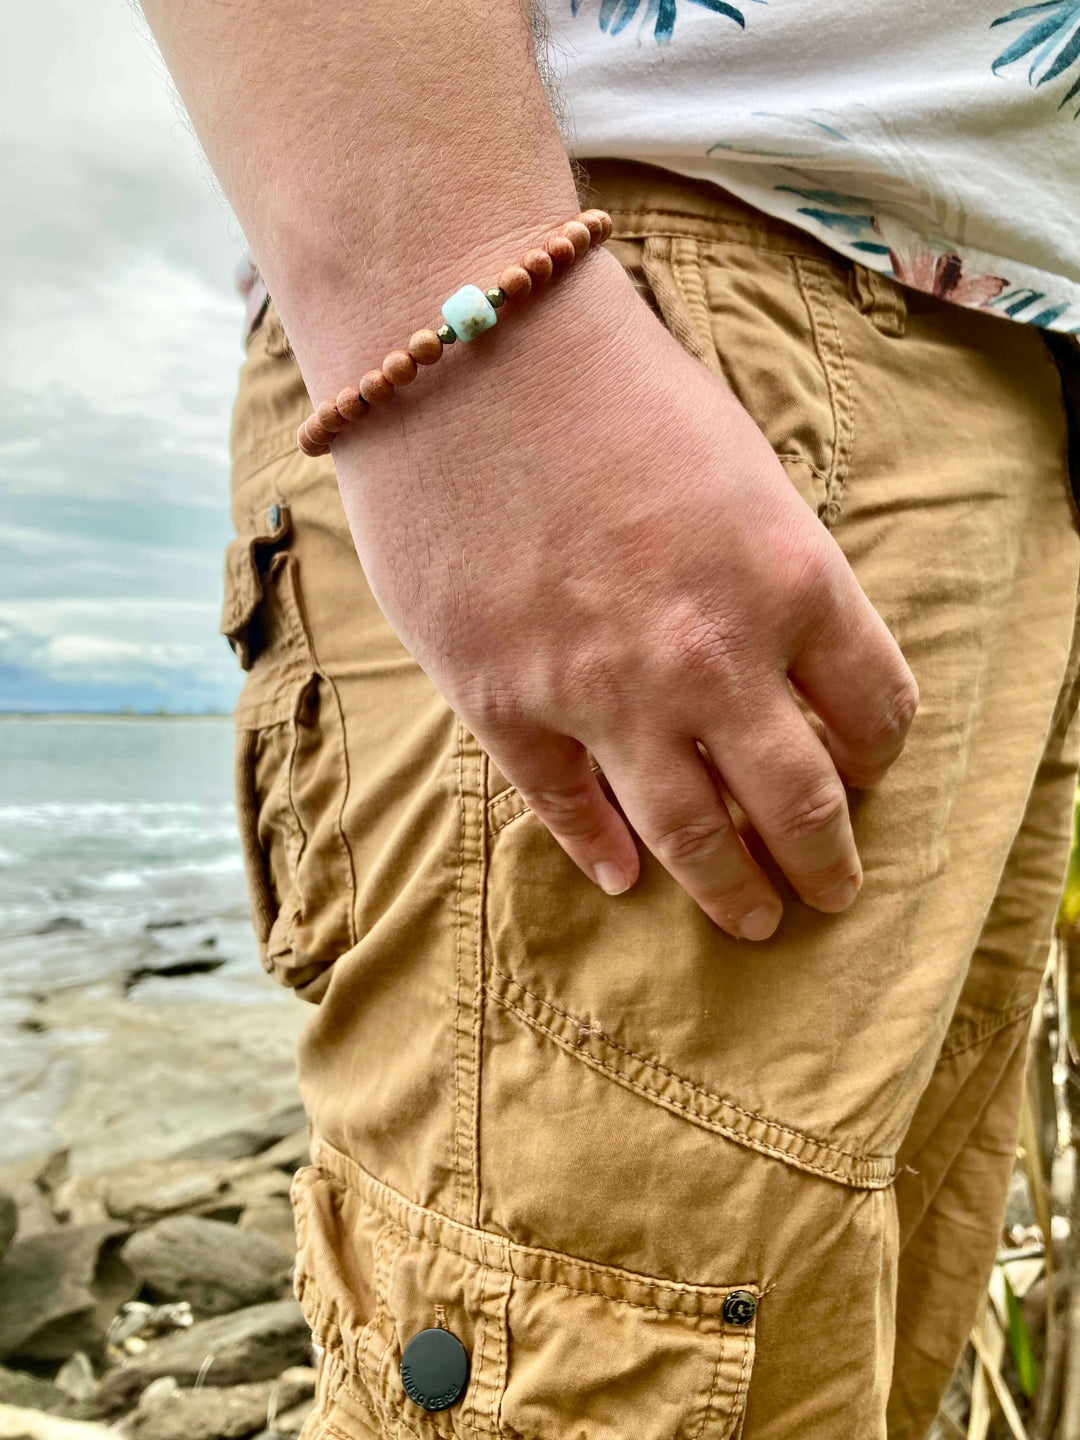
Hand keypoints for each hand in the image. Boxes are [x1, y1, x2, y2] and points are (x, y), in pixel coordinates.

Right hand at [330, 246, 917, 940]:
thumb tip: (784, 665)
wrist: (464, 346)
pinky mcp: (502, 701)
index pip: (878, 709)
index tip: (866, 770)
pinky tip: (623, 874)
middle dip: (827, 863)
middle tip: (830, 892)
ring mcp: (602, 692)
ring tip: (754, 918)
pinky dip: (601, 850)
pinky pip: (565, 808)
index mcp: (792, 582)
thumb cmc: (612, 383)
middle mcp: (712, 658)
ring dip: (733, 890)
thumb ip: (776, 577)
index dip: (880, 754)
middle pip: (800, 803)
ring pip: (691, 834)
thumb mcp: (742, 468)